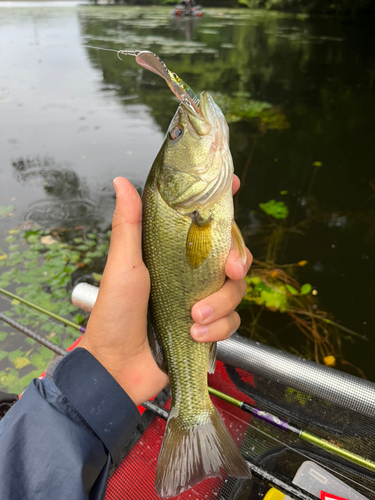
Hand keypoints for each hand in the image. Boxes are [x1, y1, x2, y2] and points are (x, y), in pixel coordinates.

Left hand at [79, 176, 251, 405]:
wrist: (117, 366)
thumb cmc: (114, 313)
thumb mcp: (123, 265)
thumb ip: (128, 224)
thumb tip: (121, 182)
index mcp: (172, 254)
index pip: (204, 223)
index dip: (222, 204)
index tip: (234, 186)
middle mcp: (191, 274)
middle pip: (232, 256)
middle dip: (237, 261)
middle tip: (230, 270)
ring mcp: (202, 300)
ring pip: (236, 291)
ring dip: (220, 304)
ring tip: (194, 318)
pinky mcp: (208, 328)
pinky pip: (232, 322)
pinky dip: (218, 329)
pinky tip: (194, 335)